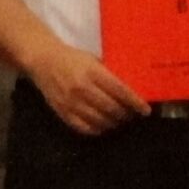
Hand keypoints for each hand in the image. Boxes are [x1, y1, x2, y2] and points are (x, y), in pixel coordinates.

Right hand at [19, 40, 150, 135]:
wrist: (43, 62)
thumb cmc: (73, 59)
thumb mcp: (93, 60)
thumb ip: (109, 74)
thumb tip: (133, 89)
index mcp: (91, 72)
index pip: (119, 91)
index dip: (135, 102)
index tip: (146, 111)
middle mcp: (81, 88)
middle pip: (111, 108)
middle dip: (126, 115)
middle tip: (132, 115)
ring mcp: (71, 103)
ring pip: (100, 121)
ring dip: (114, 123)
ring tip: (120, 121)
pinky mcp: (63, 113)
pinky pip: (85, 128)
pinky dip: (98, 130)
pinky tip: (104, 126)